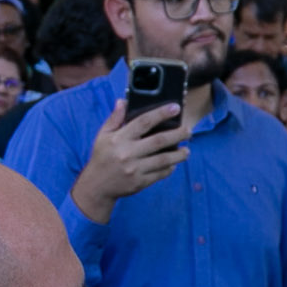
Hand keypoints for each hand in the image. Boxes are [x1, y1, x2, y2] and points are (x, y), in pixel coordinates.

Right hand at [72, 100, 188, 212]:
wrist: (97, 186)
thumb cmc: (101, 157)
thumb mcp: (102, 135)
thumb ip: (115, 118)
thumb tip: (123, 100)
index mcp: (119, 139)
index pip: (143, 122)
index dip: (161, 113)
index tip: (176, 108)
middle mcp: (128, 153)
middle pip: (159, 141)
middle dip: (177, 134)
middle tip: (189, 130)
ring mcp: (135, 169)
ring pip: (163, 160)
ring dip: (178, 155)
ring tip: (187, 150)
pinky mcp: (140, 182)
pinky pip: (160, 174)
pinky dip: (169, 168)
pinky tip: (174, 163)